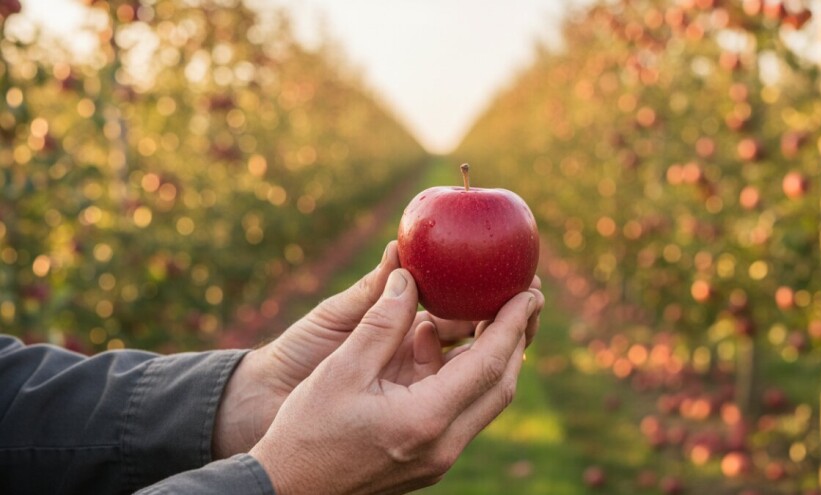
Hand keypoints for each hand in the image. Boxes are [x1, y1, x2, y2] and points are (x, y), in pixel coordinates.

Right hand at [249, 269, 541, 494]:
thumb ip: (381, 323)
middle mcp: (444, 445)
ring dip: (493, 355)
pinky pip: (462, 409)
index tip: (530, 290)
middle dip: (517, 337)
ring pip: (486, 399)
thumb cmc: (306, 433)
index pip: (489, 364)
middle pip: (502, 384)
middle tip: (524, 295)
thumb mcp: (340, 370)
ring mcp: (439, 457)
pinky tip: (433, 342)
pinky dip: (462, 373)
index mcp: (425, 420)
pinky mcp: (429, 457)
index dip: (513, 323)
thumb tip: (409, 277)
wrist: (288, 490)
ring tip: (487, 311)